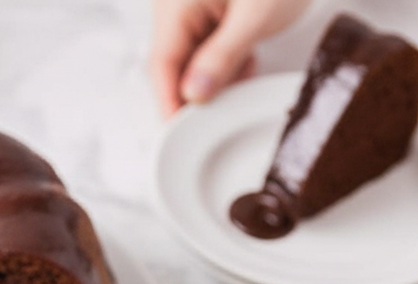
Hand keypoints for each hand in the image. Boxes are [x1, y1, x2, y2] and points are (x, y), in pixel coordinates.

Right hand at [150, 0, 311, 116]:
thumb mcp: (255, 16)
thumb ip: (222, 58)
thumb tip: (195, 92)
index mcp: (177, 4)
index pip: (162, 66)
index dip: (169, 104)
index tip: (177, 137)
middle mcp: (177, 4)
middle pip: (173, 62)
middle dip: (194, 93)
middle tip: (213, 123)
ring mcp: (193, 3)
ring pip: (191, 54)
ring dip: (212, 77)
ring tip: (239, 87)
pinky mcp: (211, 4)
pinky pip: (206, 40)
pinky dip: (223, 58)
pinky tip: (245, 63)